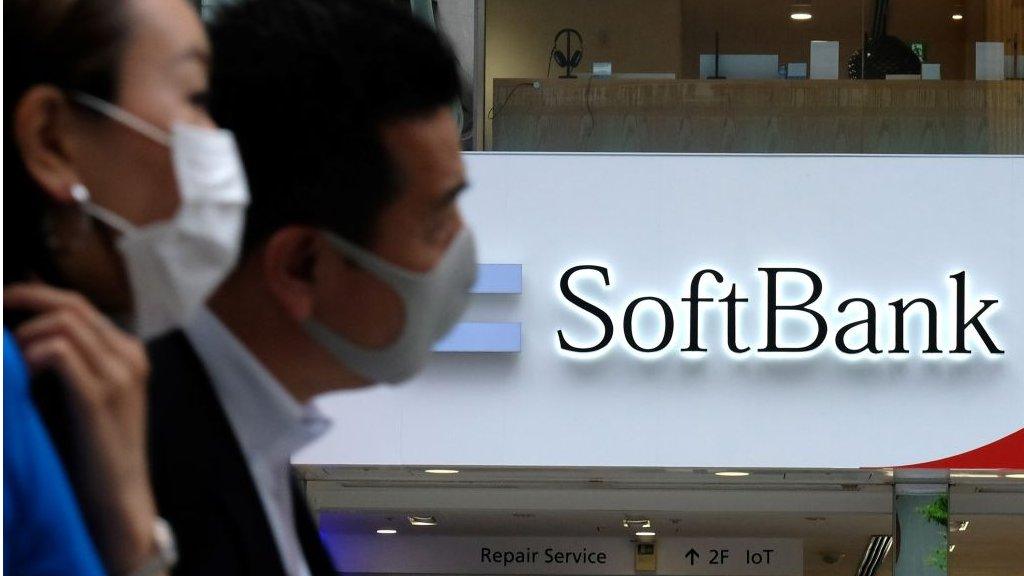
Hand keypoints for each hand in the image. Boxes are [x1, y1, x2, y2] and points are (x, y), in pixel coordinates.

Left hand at [5, 283, 160, 574]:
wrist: (120, 494)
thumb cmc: (98, 448)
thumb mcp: (94, 394)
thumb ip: (76, 361)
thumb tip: (31, 331)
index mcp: (129, 351)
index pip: (80, 304)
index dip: (37, 295)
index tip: (5, 303)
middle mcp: (129, 355)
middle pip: (72, 305)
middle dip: (26, 299)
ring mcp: (119, 375)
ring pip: (64, 323)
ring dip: (26, 335)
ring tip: (12, 361)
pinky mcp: (99, 397)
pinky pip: (59, 353)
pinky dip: (31, 356)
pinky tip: (21, 375)